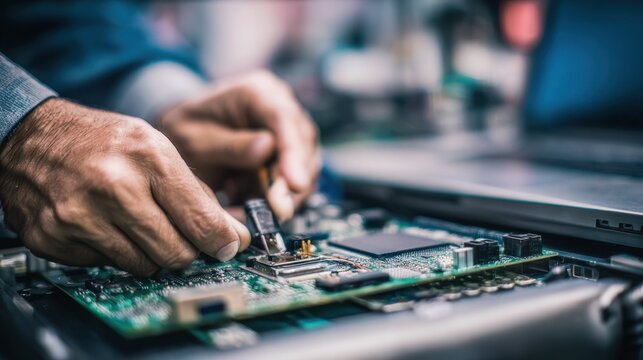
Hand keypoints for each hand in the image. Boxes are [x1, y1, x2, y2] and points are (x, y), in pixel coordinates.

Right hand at [0, 99, 249, 275]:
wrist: (31, 139)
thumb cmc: (102, 142)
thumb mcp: (156, 150)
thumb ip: (197, 195)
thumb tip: (233, 236)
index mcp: (148, 157)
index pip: (200, 220)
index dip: (222, 241)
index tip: (229, 247)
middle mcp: (114, 186)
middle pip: (176, 252)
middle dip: (186, 250)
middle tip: (179, 236)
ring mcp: (80, 215)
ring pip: (144, 266)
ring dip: (150, 252)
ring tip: (136, 223)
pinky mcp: (55, 238)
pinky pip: (107, 266)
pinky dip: (114, 252)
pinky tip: (104, 226)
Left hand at [159, 70, 320, 219]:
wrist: (185, 140)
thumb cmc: (185, 133)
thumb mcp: (192, 139)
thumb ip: (227, 145)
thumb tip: (266, 149)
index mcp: (257, 91)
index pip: (284, 118)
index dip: (293, 153)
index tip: (296, 185)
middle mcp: (281, 106)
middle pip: (302, 145)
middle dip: (290, 183)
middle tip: (276, 212)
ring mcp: (289, 131)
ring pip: (304, 168)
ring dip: (280, 194)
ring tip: (245, 203)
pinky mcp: (290, 156)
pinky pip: (293, 183)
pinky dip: (274, 198)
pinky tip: (247, 201)